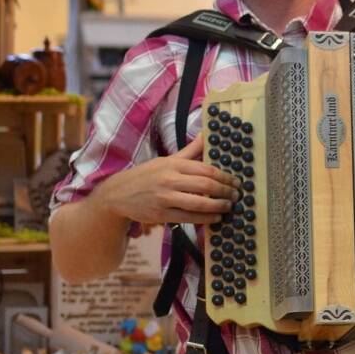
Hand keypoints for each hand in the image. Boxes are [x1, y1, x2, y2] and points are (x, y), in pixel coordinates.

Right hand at [101, 138, 237, 225]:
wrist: (117, 194)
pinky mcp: (160, 214)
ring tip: (229, 207)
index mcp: (173, 164)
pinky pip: (188, 218)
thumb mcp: (167, 160)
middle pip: (206, 185)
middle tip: (237, 195)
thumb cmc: (147, 175)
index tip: (236, 181)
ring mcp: (164, 198)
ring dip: (218, 206)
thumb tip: (208, 134)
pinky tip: (216, 218)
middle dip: (225, 191)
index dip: (225, 176)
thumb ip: (190, 150)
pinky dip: (205, 219)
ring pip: (198, 203)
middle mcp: (169, 179)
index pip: (206, 169)